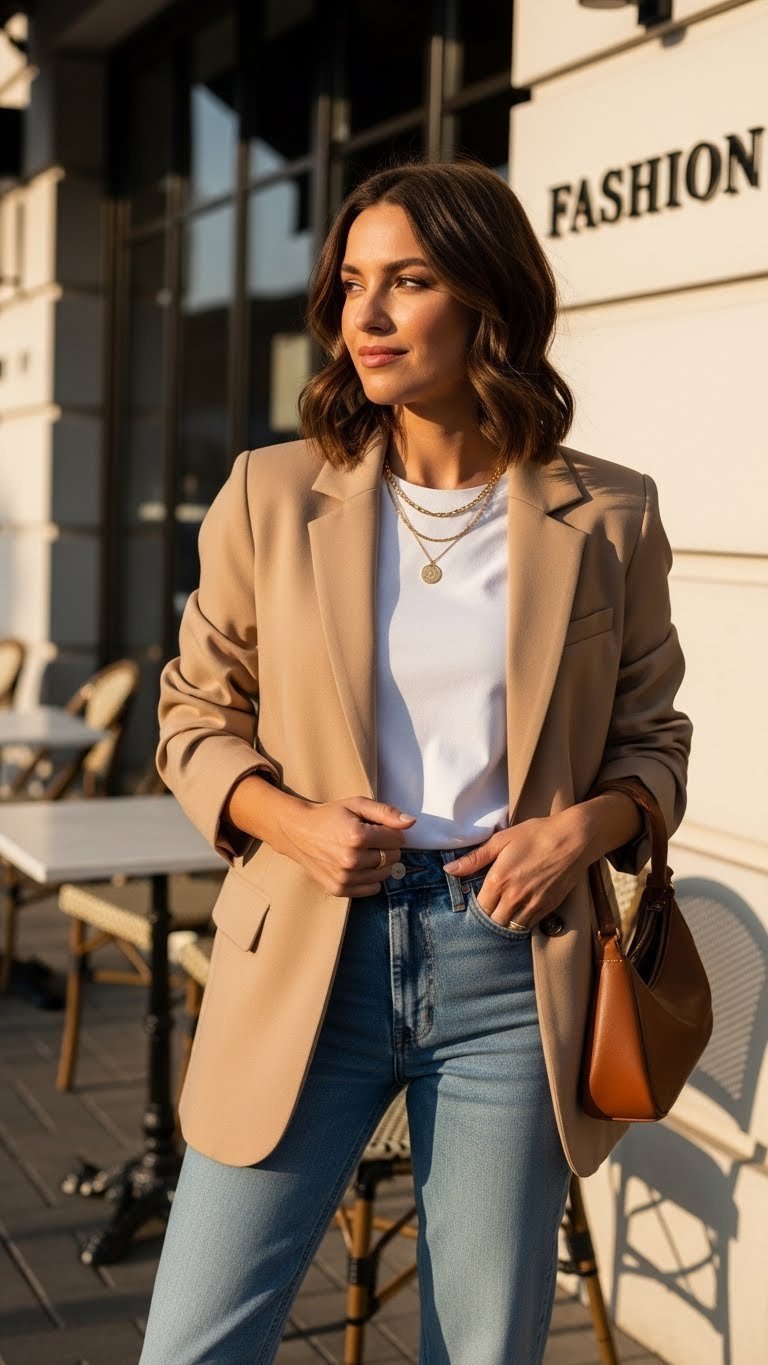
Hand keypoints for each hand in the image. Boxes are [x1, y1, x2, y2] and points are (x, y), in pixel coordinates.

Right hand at [276, 796, 416, 896]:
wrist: (297, 831)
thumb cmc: (330, 815)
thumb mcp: (357, 804)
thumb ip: (386, 812)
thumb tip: (411, 823)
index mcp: (357, 836)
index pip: (397, 839)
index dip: (391, 831)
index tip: (376, 828)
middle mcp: (351, 859)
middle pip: (393, 857)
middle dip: (387, 847)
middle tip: (369, 839)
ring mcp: (344, 877)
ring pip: (385, 874)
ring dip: (380, 863)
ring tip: (364, 852)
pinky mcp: (339, 889)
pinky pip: (372, 889)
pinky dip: (371, 879)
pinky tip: (358, 866)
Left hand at [442, 811, 591, 931]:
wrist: (573, 839)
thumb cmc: (535, 835)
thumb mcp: (501, 840)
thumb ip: (474, 858)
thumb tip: (449, 869)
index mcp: (498, 880)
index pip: (479, 908)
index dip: (475, 908)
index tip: (476, 901)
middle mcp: (514, 897)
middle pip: (493, 922)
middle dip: (488, 918)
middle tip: (488, 909)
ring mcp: (532, 905)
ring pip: (511, 927)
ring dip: (504, 923)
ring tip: (501, 914)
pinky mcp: (548, 907)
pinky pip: (529, 925)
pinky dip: (521, 923)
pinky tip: (518, 913)